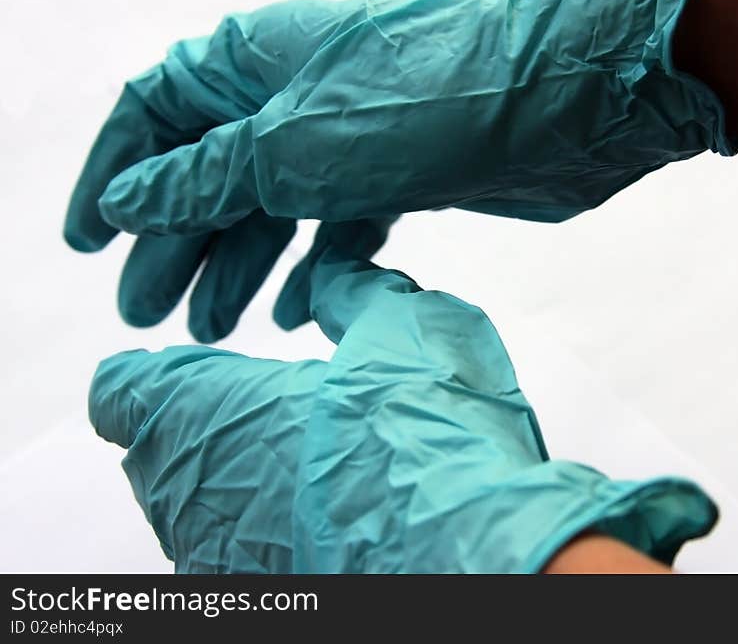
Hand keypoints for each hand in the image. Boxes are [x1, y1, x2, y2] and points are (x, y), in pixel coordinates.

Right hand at [66, 0, 737, 340]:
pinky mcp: (398, 178)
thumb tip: (129, 199)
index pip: (156, 115)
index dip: (112, 176)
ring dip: (237, 266)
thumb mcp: (293, 143)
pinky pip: (335, 228)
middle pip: (211, 174)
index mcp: (254, 63)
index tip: (85, 241)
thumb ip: (207, 176)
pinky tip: (293, 311)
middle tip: (148, 312)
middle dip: (175, 243)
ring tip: (211, 328)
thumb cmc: (431, 94)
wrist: (566, 96)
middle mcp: (295, 98)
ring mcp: (349, 140)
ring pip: (272, 209)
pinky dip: (311, 269)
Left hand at [88, 247, 716, 572]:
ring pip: (199, 509)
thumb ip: (350, 290)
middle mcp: (193, 493)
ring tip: (319, 466)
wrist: (479, 550)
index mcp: (206, 411)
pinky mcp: (260, 597)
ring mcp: (221, 557)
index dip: (162, 372)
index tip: (208, 367)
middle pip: (160, 452)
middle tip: (283, 414)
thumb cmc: (429, 440)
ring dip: (240, 480)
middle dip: (211, 426)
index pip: (121, 389)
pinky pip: (240, 554)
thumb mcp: (401, 324)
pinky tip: (337, 515)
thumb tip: (333, 276)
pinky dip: (271, 529)